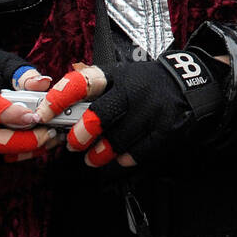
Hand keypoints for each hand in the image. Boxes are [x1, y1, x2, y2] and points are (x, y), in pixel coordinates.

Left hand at [35, 54, 225, 168]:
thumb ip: (93, 95)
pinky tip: (121, 158)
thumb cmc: (146, 87)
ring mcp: (152, 109)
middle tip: (75, 144)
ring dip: (100, 154)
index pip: (83, 82)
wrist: (193, 83)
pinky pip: (139, 152)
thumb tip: (57, 116)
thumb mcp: (121, 79)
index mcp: (115, 76)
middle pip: (100, 114)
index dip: (60, 97)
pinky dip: (125, 159)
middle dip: (82, 134)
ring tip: (94, 158)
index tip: (43, 113)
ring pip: (117, 139)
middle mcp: (133, 90)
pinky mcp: (168, 127)